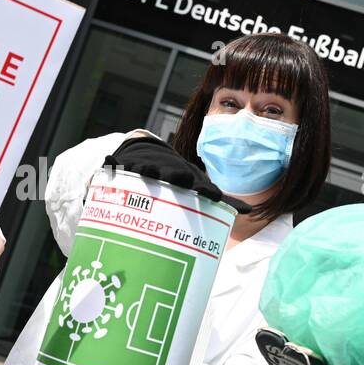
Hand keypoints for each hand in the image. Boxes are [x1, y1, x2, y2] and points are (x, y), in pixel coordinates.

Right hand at [103, 135, 250, 213]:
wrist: (149, 153)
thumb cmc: (177, 178)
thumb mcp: (197, 186)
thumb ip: (222, 200)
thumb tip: (249, 211)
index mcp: (187, 177)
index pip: (197, 183)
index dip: (203, 188)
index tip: (210, 194)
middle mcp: (169, 170)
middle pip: (174, 173)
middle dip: (177, 175)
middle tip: (180, 180)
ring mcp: (149, 166)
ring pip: (150, 168)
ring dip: (150, 168)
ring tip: (147, 170)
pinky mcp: (128, 166)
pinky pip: (124, 166)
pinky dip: (119, 165)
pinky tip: (113, 165)